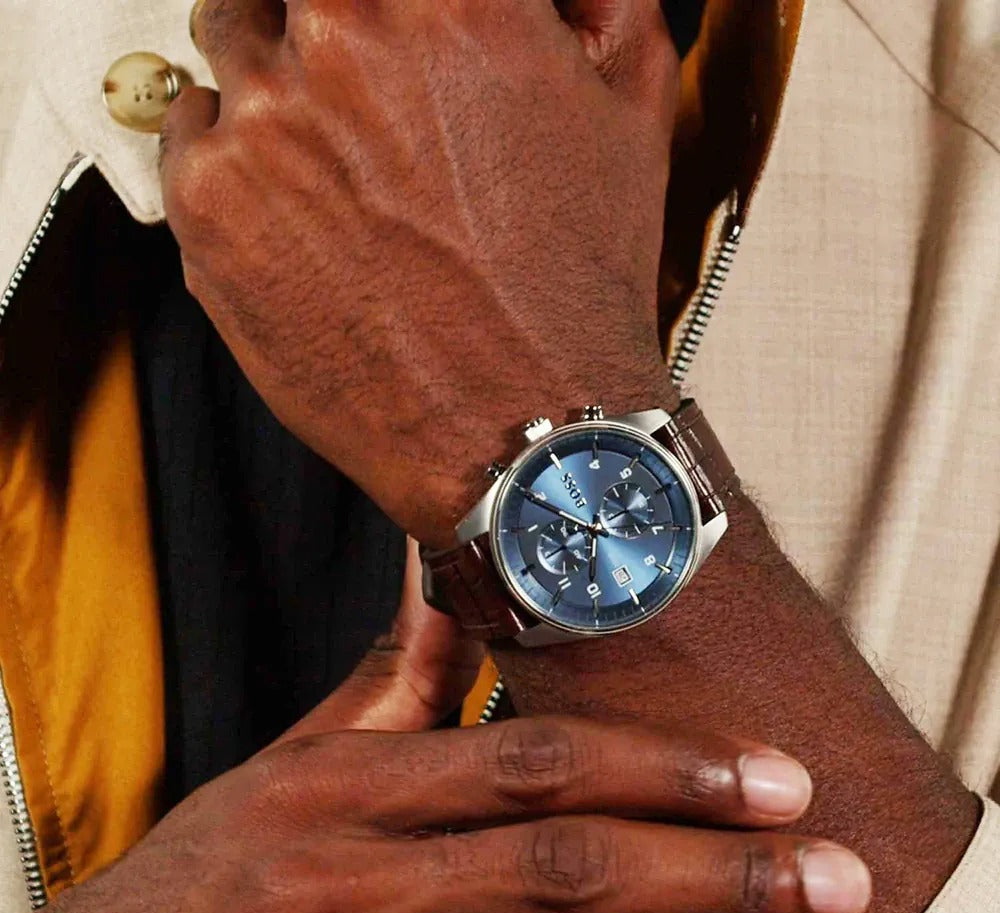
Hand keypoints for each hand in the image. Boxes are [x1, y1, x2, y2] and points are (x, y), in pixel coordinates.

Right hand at [0, 680, 867, 912]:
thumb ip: (391, 684)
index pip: (528, 759)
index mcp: (341, 788)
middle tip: (827, 872)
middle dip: (707, 868)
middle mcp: (344, 882)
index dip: (657, 764)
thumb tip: (444, 577)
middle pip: (556, 864)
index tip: (764, 774)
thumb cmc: (202, 880)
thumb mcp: (290, 767)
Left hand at [162, 0, 680, 547]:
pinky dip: (231, 158)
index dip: (384, 5)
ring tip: (337, 165)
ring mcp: (263, 122)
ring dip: (275, 83)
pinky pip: (190, 133)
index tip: (382, 25)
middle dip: (323, 18)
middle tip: (358, 85)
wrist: (521, 428)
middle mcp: (342, 40)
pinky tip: (301, 215)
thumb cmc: (569, 294)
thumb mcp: (631, 111)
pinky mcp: (208, 205)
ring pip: (230, 41)